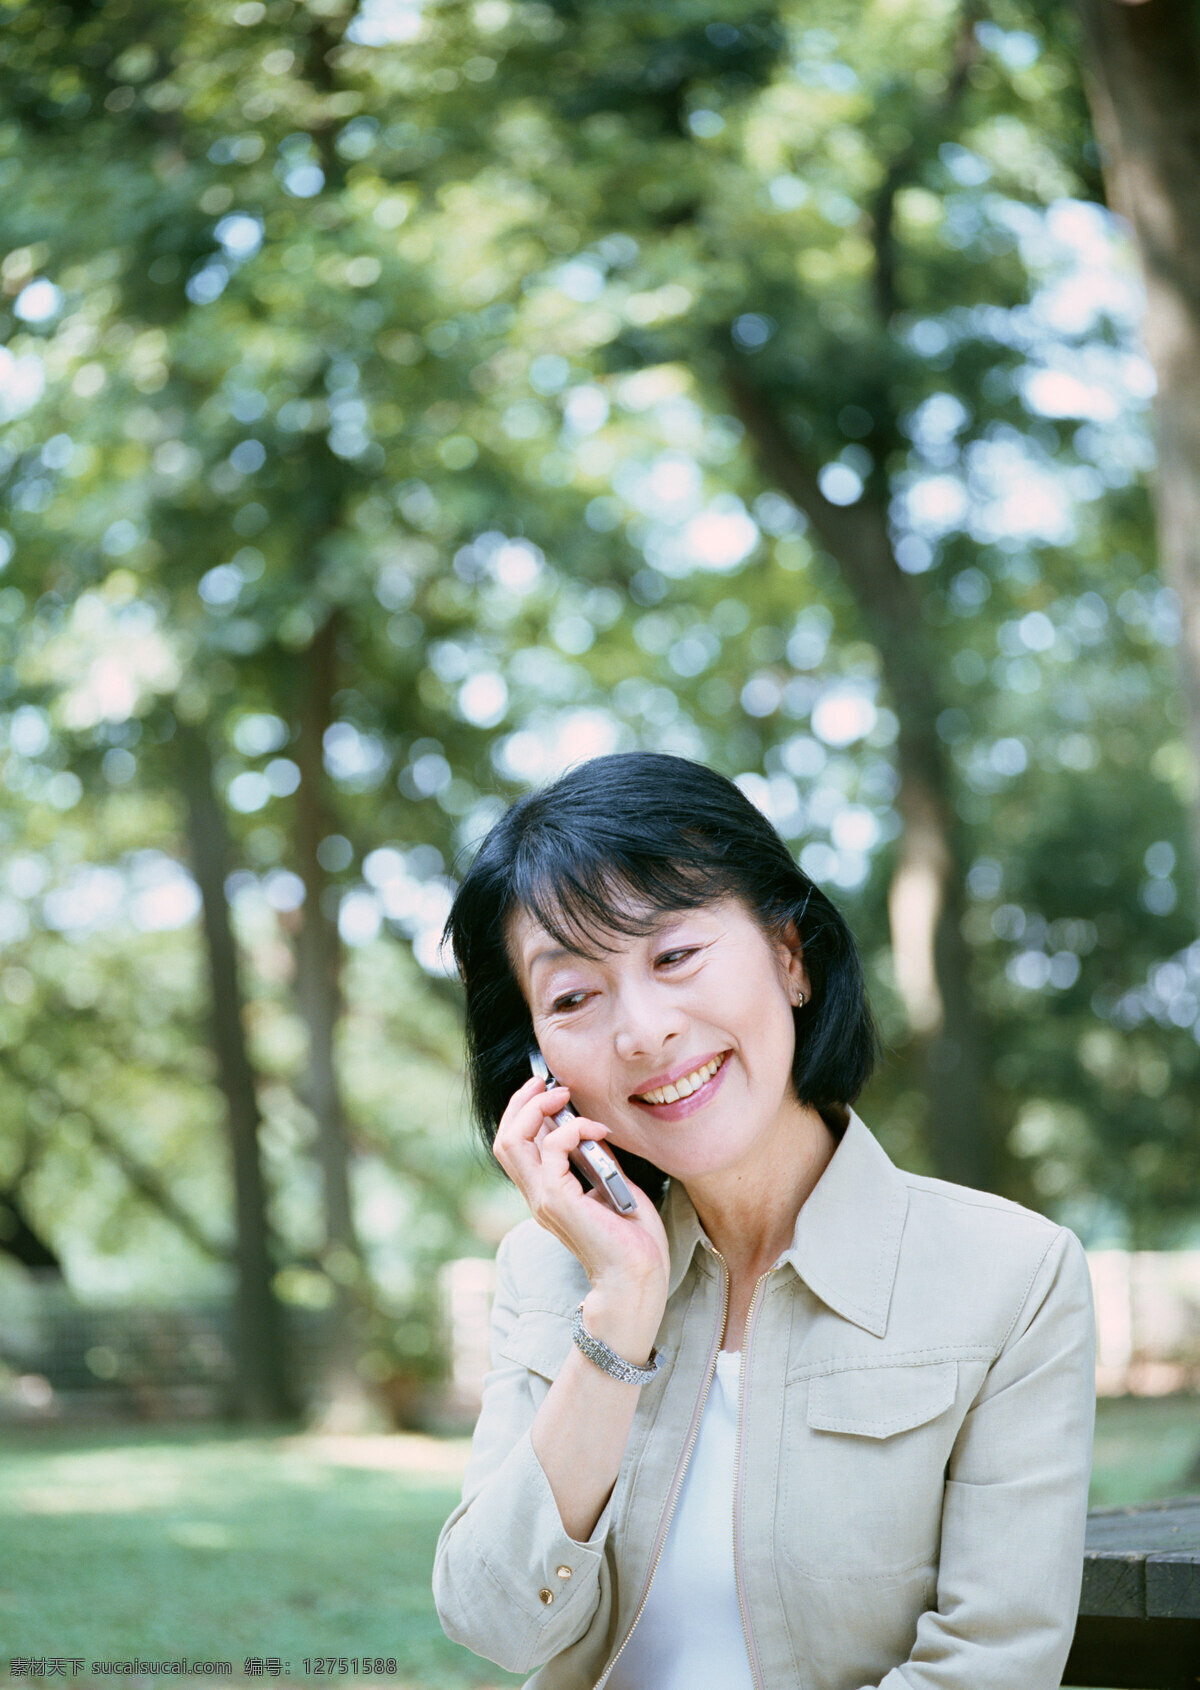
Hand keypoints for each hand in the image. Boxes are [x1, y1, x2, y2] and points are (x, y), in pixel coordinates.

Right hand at [493, 1074, 669, 1312]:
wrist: (637, 1276)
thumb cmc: (632, 1240)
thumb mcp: (610, 1185)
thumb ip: (594, 1159)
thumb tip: (588, 1129)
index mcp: (546, 1194)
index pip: (516, 1146)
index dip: (525, 1113)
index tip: (549, 1090)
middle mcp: (537, 1196)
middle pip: (504, 1140)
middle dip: (522, 1102)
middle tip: (548, 1084)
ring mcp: (543, 1199)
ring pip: (511, 1141)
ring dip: (536, 1108)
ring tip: (562, 1095)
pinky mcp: (559, 1199)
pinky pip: (552, 1148)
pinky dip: (573, 1128)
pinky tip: (598, 1131)